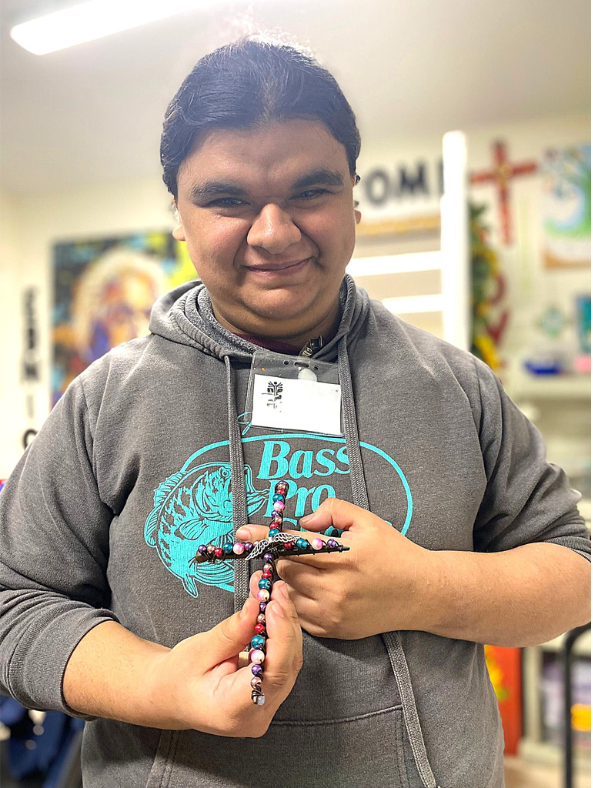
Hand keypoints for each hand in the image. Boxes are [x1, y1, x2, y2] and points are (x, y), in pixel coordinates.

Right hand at [147, 581, 302, 736]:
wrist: (171, 695)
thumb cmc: (178, 678)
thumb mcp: (198, 651)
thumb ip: (232, 632)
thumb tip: (257, 607)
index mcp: (235, 710)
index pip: (273, 674)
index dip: (281, 637)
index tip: (275, 605)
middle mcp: (257, 714)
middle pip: (286, 665)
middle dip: (284, 623)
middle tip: (277, 590)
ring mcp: (266, 705)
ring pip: (289, 660)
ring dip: (284, 623)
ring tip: (275, 592)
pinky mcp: (270, 691)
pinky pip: (283, 659)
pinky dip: (279, 632)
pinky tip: (273, 608)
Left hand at [237, 498, 431, 639]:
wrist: (421, 593)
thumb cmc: (393, 552)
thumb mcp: (366, 521)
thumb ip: (332, 510)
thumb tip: (302, 522)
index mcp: (342, 559)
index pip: (291, 546)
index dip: (264, 538)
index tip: (243, 532)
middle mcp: (334, 590)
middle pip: (285, 572)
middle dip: (277, 558)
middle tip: (276, 549)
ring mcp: (332, 614)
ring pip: (288, 595)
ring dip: (285, 580)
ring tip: (294, 568)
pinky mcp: (333, 631)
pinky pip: (298, 615)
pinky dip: (295, 600)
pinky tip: (307, 588)